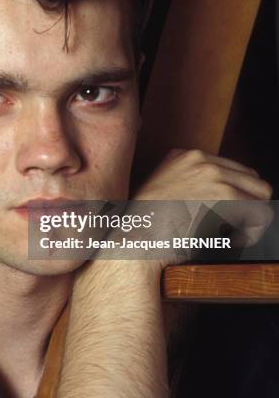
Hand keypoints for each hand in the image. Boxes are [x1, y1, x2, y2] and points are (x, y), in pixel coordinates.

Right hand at [130, 148, 272, 267]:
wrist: (136, 240)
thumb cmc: (146, 228)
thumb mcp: (160, 193)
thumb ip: (185, 185)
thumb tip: (212, 196)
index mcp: (183, 155)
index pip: (231, 170)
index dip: (233, 197)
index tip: (223, 218)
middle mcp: (199, 158)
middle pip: (250, 178)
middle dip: (247, 205)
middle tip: (231, 229)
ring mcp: (213, 174)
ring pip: (261, 194)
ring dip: (251, 219)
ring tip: (232, 237)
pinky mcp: (224, 195)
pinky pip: (261, 215)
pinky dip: (252, 233)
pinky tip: (232, 242)